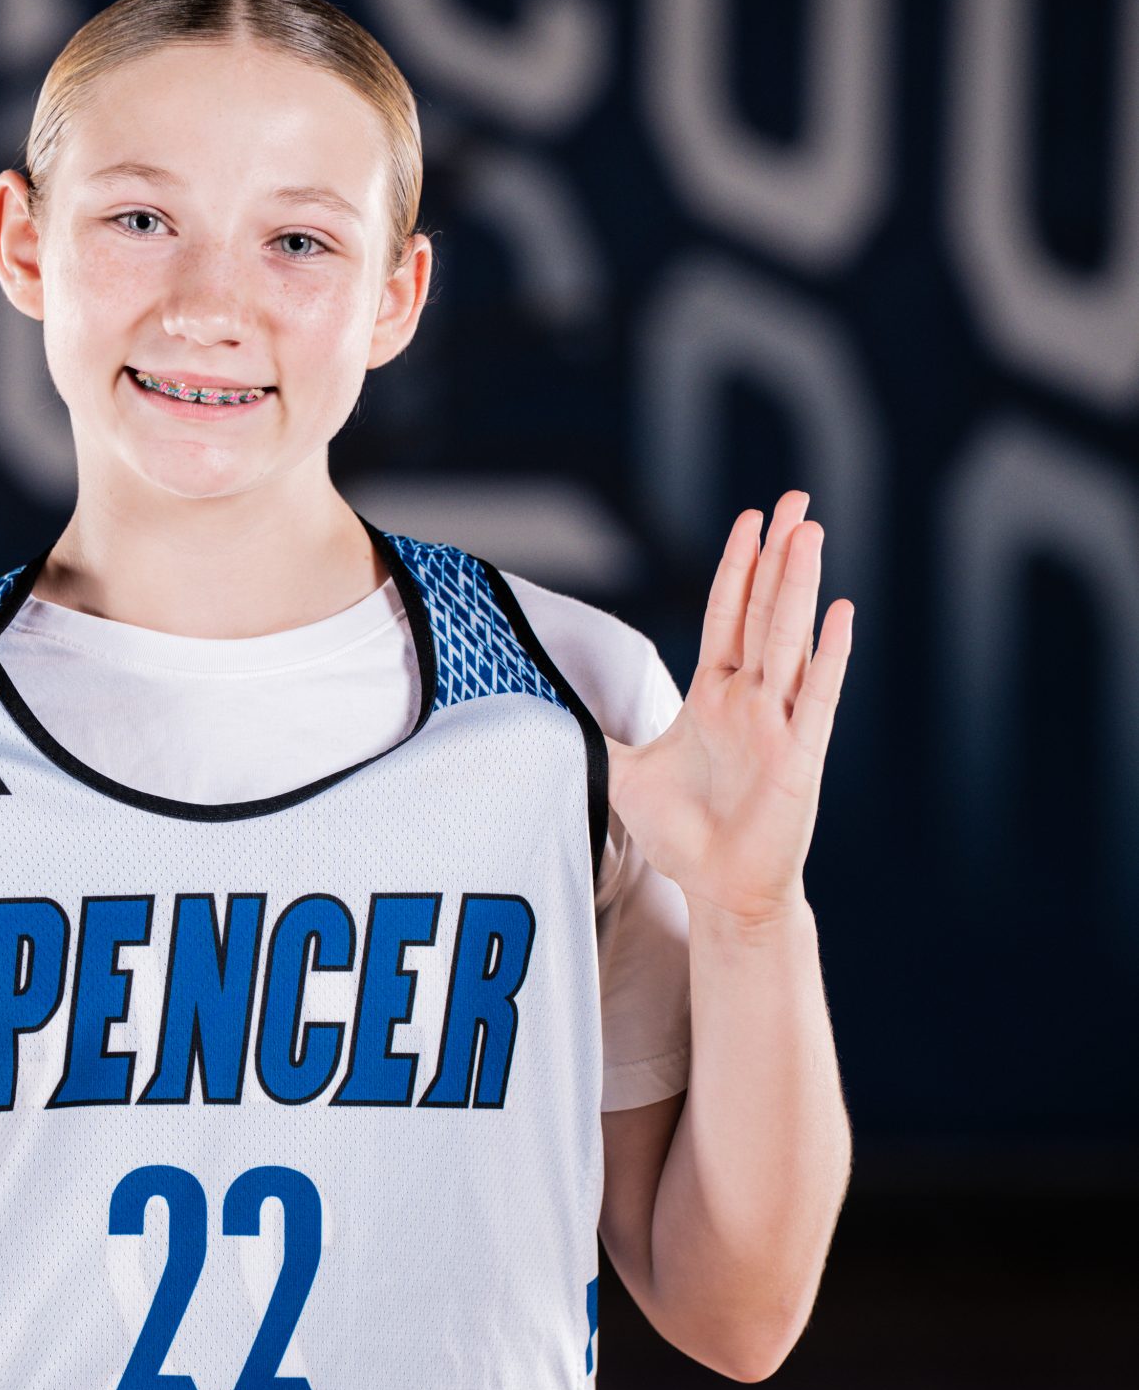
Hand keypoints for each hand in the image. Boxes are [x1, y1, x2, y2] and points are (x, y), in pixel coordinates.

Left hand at [605, 491, 852, 924]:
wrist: (719, 888)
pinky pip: (816, 698)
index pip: (727, 616)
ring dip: (799, 586)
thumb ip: (598, 736)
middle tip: (794, 500)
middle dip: (777, 554)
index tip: (749, 520)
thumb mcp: (626, 775)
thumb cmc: (684, 834)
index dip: (736, 567)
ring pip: (789, 639)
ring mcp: (778, 724)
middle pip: (764, 610)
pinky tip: (842, 614)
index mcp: (713, 696)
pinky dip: (829, 657)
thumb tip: (548, 711)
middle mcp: (750, 700)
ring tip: (809, 532)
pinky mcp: (799, 757)